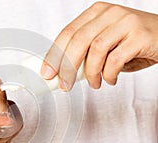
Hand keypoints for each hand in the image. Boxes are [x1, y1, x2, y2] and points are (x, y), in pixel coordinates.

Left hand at [41, 2, 157, 89]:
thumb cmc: (133, 43)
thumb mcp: (106, 43)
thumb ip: (86, 52)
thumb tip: (62, 72)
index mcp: (96, 13)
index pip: (68, 32)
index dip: (54, 54)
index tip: (47, 72)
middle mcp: (109, 13)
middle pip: (78, 40)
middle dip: (67, 66)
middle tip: (64, 84)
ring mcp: (126, 22)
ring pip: (96, 50)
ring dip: (91, 73)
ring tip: (95, 83)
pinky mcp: (140, 35)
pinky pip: (115, 59)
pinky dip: (108, 74)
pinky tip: (110, 79)